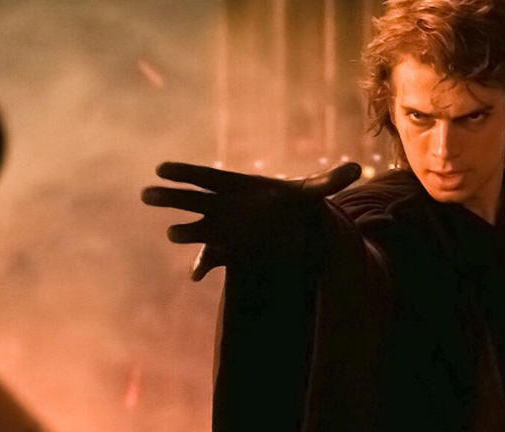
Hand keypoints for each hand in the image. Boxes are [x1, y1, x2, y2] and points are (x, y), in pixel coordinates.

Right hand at [142, 162, 360, 280]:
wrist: (287, 229)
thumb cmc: (291, 205)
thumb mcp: (311, 195)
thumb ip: (329, 182)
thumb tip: (358, 166)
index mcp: (235, 186)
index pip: (204, 176)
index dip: (184, 172)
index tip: (161, 167)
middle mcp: (221, 206)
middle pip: (189, 200)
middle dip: (169, 198)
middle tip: (147, 194)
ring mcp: (219, 229)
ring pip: (194, 229)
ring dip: (184, 232)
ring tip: (174, 233)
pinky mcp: (224, 250)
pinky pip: (208, 259)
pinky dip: (203, 266)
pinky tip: (198, 275)